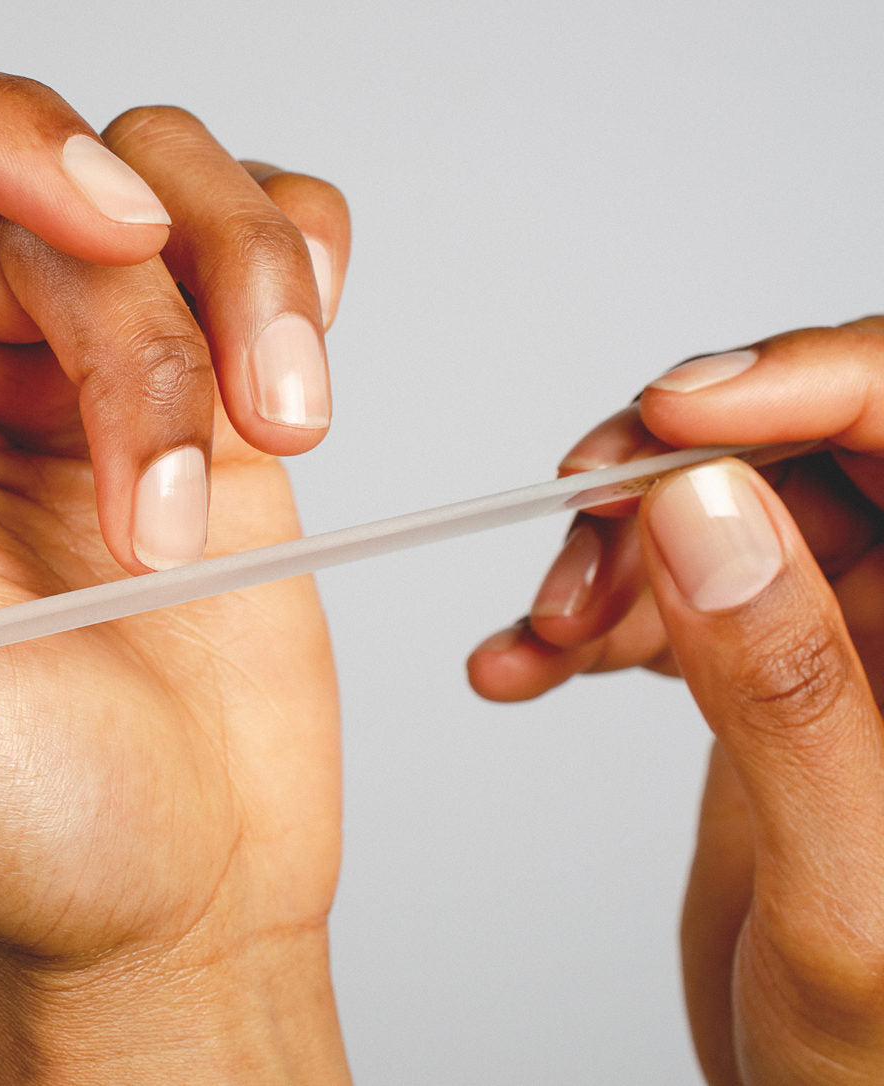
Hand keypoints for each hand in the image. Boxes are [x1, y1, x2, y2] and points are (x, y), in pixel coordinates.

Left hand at [0, 42, 351, 1082]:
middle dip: (145, 330)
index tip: (110, 227)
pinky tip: (293, 400)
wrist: (166, 911)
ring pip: (177, 191)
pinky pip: (265, 240)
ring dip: (246, 307)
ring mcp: (80, 373)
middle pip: (55, 183)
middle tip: (168, 510)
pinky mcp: (208, 402)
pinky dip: (301, 284)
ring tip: (261, 470)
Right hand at [470, 324, 883, 1081]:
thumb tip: (709, 511)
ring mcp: (854, 642)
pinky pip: (670, 596)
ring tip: (542, 631)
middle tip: (583, 523)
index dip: (812, 385)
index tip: (678, 416)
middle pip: (809, 449)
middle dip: (677, 471)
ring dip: (610, 551)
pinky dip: (583, 618)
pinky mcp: (772, 676)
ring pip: (722, 514)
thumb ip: (789, 692)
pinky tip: (525, 664)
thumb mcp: (849, 891)